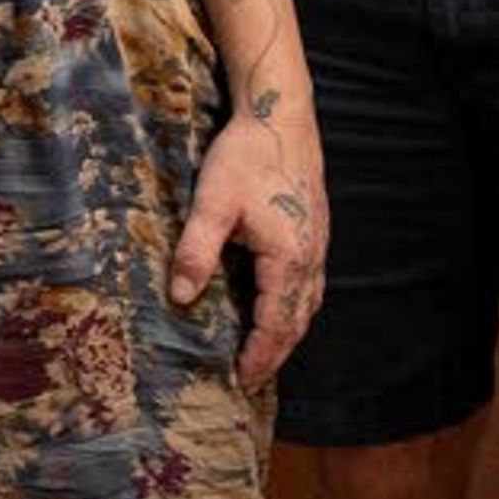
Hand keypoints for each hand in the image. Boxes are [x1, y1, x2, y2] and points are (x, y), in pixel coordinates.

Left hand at [168, 99, 325, 389]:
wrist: (280, 117)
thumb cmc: (246, 157)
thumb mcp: (212, 203)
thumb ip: (196, 251)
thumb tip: (180, 297)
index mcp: (288, 260)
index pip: (276, 325)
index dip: (259, 356)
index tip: (242, 381)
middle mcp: (311, 260)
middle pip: (296, 322)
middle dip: (275, 355)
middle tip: (251, 380)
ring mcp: (318, 246)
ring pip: (306, 305)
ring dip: (286, 333)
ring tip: (263, 354)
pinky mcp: (315, 232)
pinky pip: (308, 285)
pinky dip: (294, 309)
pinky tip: (277, 308)